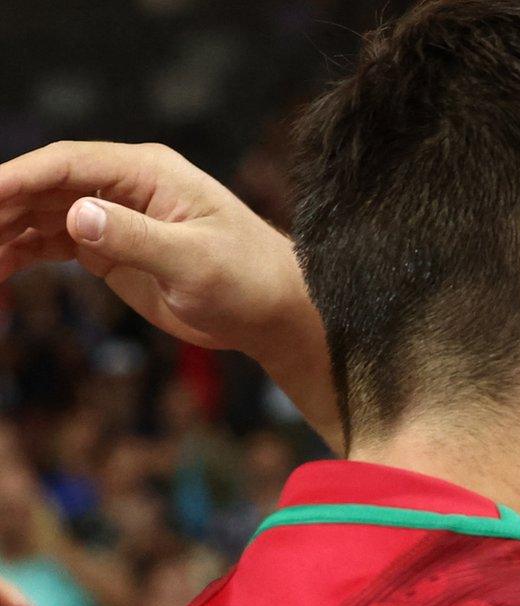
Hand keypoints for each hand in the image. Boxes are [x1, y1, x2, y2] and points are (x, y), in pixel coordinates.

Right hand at [0, 142, 334, 435]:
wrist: (275, 312)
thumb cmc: (249, 281)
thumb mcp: (195, 263)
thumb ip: (136, 238)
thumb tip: (77, 214)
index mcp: (147, 172)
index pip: (66, 164)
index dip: (15, 178)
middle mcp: (125, 185)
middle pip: (43, 186)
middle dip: (1, 207)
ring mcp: (115, 215)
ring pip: (40, 214)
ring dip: (4, 233)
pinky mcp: (111, 247)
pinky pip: (53, 241)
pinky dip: (20, 253)